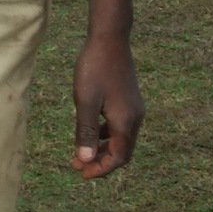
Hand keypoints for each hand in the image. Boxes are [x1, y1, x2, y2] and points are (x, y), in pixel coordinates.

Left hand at [70, 34, 143, 179]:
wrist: (110, 38)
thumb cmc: (95, 68)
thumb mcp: (85, 101)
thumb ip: (85, 132)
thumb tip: (84, 160)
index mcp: (125, 121)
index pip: (118, 158)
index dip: (100, 169)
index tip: (80, 173)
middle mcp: (135, 117)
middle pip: (122, 151)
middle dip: (100, 161)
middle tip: (77, 165)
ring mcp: (135, 107)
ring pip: (121, 138)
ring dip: (102, 148)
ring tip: (80, 151)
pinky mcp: (130, 98)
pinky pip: (120, 125)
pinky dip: (106, 134)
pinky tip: (90, 129)